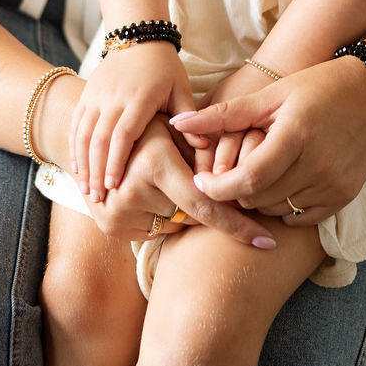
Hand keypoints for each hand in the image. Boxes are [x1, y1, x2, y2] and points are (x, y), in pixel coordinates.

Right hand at [71, 42, 193, 199]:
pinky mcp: (87, 94)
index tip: (113, 187)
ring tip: (85, 190)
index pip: (122, 134)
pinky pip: (76, 123)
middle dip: (96, 171)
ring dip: (82, 163)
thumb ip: (189, 118)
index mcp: (139, 98)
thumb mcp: (181, 89)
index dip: (116, 162)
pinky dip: (74, 147)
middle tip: (96, 198)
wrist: (138, 36)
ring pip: (83, 133)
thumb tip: (204, 147)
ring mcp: (96, 95)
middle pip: (99, 139)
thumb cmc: (164, 68)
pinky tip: (76, 168)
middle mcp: (113, 97)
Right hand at [85, 117, 275, 250]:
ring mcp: (116, 211)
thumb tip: (244, 169)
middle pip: (190, 217)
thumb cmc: (149, 123)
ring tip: (160, 177)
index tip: (268, 242)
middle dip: (202, 202)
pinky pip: (153, 232)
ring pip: (172, 225)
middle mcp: (131, 189)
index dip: (239, 226)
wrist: (97, 134)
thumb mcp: (178, 126)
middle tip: (193, 178)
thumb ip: (208, 144)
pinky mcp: (107, 226)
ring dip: (177, 209)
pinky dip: (159, 217)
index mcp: (154, 162)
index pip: (206, 205)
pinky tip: (147, 192)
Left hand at [171, 57, 365, 224]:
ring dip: (258, 197)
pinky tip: (282, 181)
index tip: (202, 180)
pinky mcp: (344, 196)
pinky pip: (300, 217)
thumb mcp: (271, 94)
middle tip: (230, 170)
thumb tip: (178, 124)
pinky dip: (283, 206)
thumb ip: (225, 115)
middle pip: (258, 198)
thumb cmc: (316, 87)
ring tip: (259, 170)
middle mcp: (317, 164)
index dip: (218, 186)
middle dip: (235, 189)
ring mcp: (333, 184)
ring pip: (275, 209)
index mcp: (295, 134)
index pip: (247, 179)